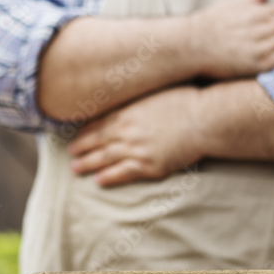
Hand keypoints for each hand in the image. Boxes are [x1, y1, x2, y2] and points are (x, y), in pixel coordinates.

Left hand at [68, 87, 202, 186]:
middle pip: (96, 141)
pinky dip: (109, 177)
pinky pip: (124, 173)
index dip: (85, 132)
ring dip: (88, 164)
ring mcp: (136, 149)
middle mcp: (127, 131)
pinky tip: (98, 180)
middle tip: (69, 154)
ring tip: (75, 168)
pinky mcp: (149, 165)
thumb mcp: (155, 93)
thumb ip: (137, 101)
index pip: (99, 123)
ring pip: (105, 158)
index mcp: (128, 112)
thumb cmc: (185, 101)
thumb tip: (127, 103)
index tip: (76, 136)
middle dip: (81, 148)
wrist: (204, 118)